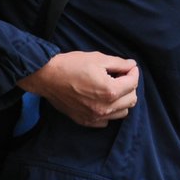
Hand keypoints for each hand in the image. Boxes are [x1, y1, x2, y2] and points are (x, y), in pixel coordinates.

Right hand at [17, 51, 137, 127]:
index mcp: (109, 91)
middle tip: (120, 77)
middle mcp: (104, 108)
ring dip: (121, 100)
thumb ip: (119, 63)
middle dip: (129, 86)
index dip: (133, 72)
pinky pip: (107, 121)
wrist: (46, 77)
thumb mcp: (98, 58)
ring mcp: (95, 117)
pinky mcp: (86, 121)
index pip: (133, 83)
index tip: (128, 67)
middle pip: (131, 100)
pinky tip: (101, 100)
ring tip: (111, 89)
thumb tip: (131, 66)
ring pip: (122, 112)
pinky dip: (109, 111)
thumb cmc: (70, 65)